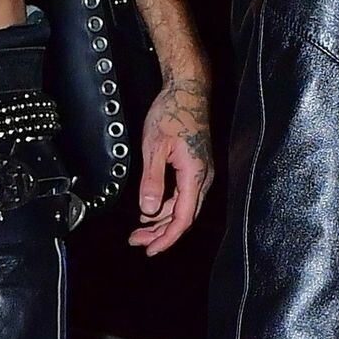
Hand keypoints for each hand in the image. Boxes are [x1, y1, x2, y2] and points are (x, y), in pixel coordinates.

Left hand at [131, 72, 212, 254]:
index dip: (167, 238)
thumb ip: (152, 180)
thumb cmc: (172, 112)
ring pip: (182, 206)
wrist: (188, 89)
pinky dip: (166, 205)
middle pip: (184, 216)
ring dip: (162, 220)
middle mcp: (202, 176)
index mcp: (195, 174)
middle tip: (136, 241)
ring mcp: (201, 171)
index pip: (183, 217)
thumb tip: (148, 210)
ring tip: (139, 229)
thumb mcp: (154, 147)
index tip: (150, 250)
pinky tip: (150, 208)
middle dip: (161, 233)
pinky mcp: (195, 165)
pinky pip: (182, 194)